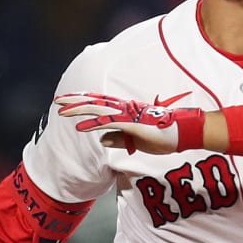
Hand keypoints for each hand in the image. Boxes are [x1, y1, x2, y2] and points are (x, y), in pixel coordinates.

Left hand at [56, 92, 204, 155]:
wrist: (184, 133)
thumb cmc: (164, 136)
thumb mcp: (136, 140)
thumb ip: (119, 138)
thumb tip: (101, 139)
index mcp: (125, 112)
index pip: (100, 104)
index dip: (83, 102)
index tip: (68, 102)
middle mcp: (124, 109)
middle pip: (94, 103)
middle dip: (75, 102)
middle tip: (58, 101)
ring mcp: (127, 115)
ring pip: (97, 109)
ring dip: (78, 110)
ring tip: (61, 110)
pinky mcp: (131, 124)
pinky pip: (108, 123)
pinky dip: (92, 124)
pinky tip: (80, 127)